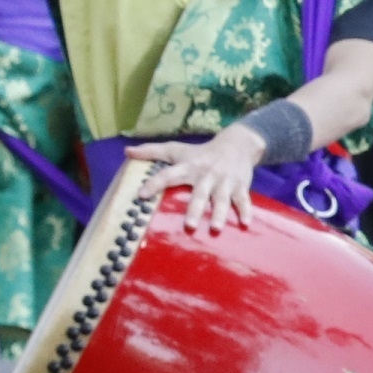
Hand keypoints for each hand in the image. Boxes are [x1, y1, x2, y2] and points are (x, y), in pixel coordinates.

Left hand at [127, 125, 269, 233]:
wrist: (237, 144)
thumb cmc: (201, 152)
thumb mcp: (177, 150)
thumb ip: (152, 151)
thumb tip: (126, 151)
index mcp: (188, 166)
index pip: (168, 175)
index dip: (154, 183)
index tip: (141, 195)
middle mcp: (206, 174)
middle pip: (199, 193)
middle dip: (195, 209)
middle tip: (189, 226)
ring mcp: (224, 181)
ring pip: (221, 199)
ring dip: (219, 214)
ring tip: (215, 228)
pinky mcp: (240, 186)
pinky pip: (243, 200)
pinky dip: (245, 211)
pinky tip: (246, 224)